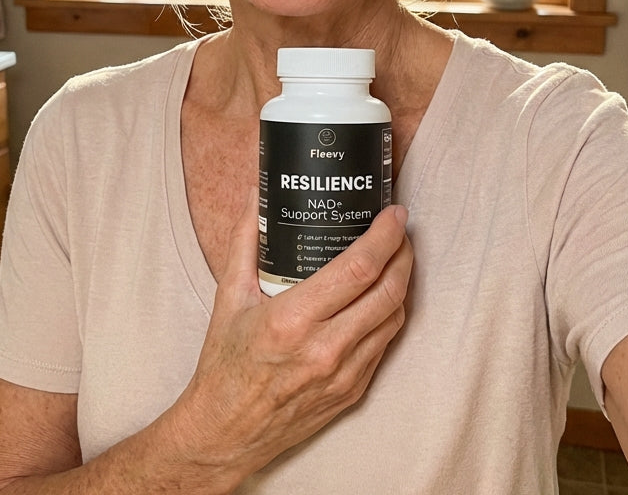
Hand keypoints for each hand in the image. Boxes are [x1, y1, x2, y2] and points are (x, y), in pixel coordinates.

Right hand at [164, 188, 412, 484]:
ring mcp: (344, 374)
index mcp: (293, 320)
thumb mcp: (229, 296)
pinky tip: (382, 295)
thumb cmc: (224, 364)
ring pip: (394, 318)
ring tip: (396, 256)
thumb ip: (246, 239)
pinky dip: (390, 313)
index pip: (358, 269)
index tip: (394, 214)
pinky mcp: (353, 392)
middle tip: (401, 229)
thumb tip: (257, 193)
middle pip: (388, 291)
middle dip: (403, 253)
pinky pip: (384, 343)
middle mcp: (325, 349)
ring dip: (402, 282)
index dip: (385, 237)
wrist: (224, 435)